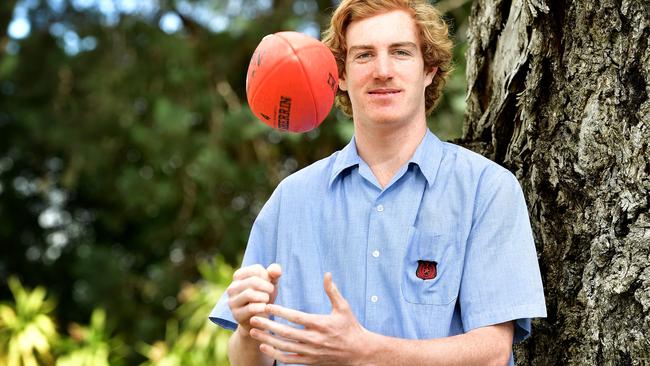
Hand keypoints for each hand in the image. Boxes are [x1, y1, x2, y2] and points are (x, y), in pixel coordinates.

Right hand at [226, 263, 281, 333]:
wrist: (259, 320)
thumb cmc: (264, 297)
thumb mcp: (270, 283)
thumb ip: (274, 273)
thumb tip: (276, 271)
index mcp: (238, 276)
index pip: (256, 269)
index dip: (267, 276)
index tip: (269, 283)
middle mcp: (232, 288)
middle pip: (253, 281)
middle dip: (267, 287)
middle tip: (271, 292)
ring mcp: (232, 302)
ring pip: (249, 294)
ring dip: (264, 297)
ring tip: (267, 300)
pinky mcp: (236, 315)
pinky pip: (251, 308)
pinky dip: (261, 307)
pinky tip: (265, 308)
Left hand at [249, 272, 369, 364]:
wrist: (358, 352)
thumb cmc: (350, 327)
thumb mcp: (343, 307)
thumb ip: (332, 291)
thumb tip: (327, 274)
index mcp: (320, 324)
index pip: (296, 318)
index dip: (280, 312)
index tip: (266, 305)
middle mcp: (314, 339)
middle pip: (286, 333)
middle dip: (267, 325)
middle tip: (253, 317)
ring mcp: (311, 352)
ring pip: (284, 346)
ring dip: (267, 339)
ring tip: (253, 331)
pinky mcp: (309, 361)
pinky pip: (289, 358)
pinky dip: (275, 354)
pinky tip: (264, 346)